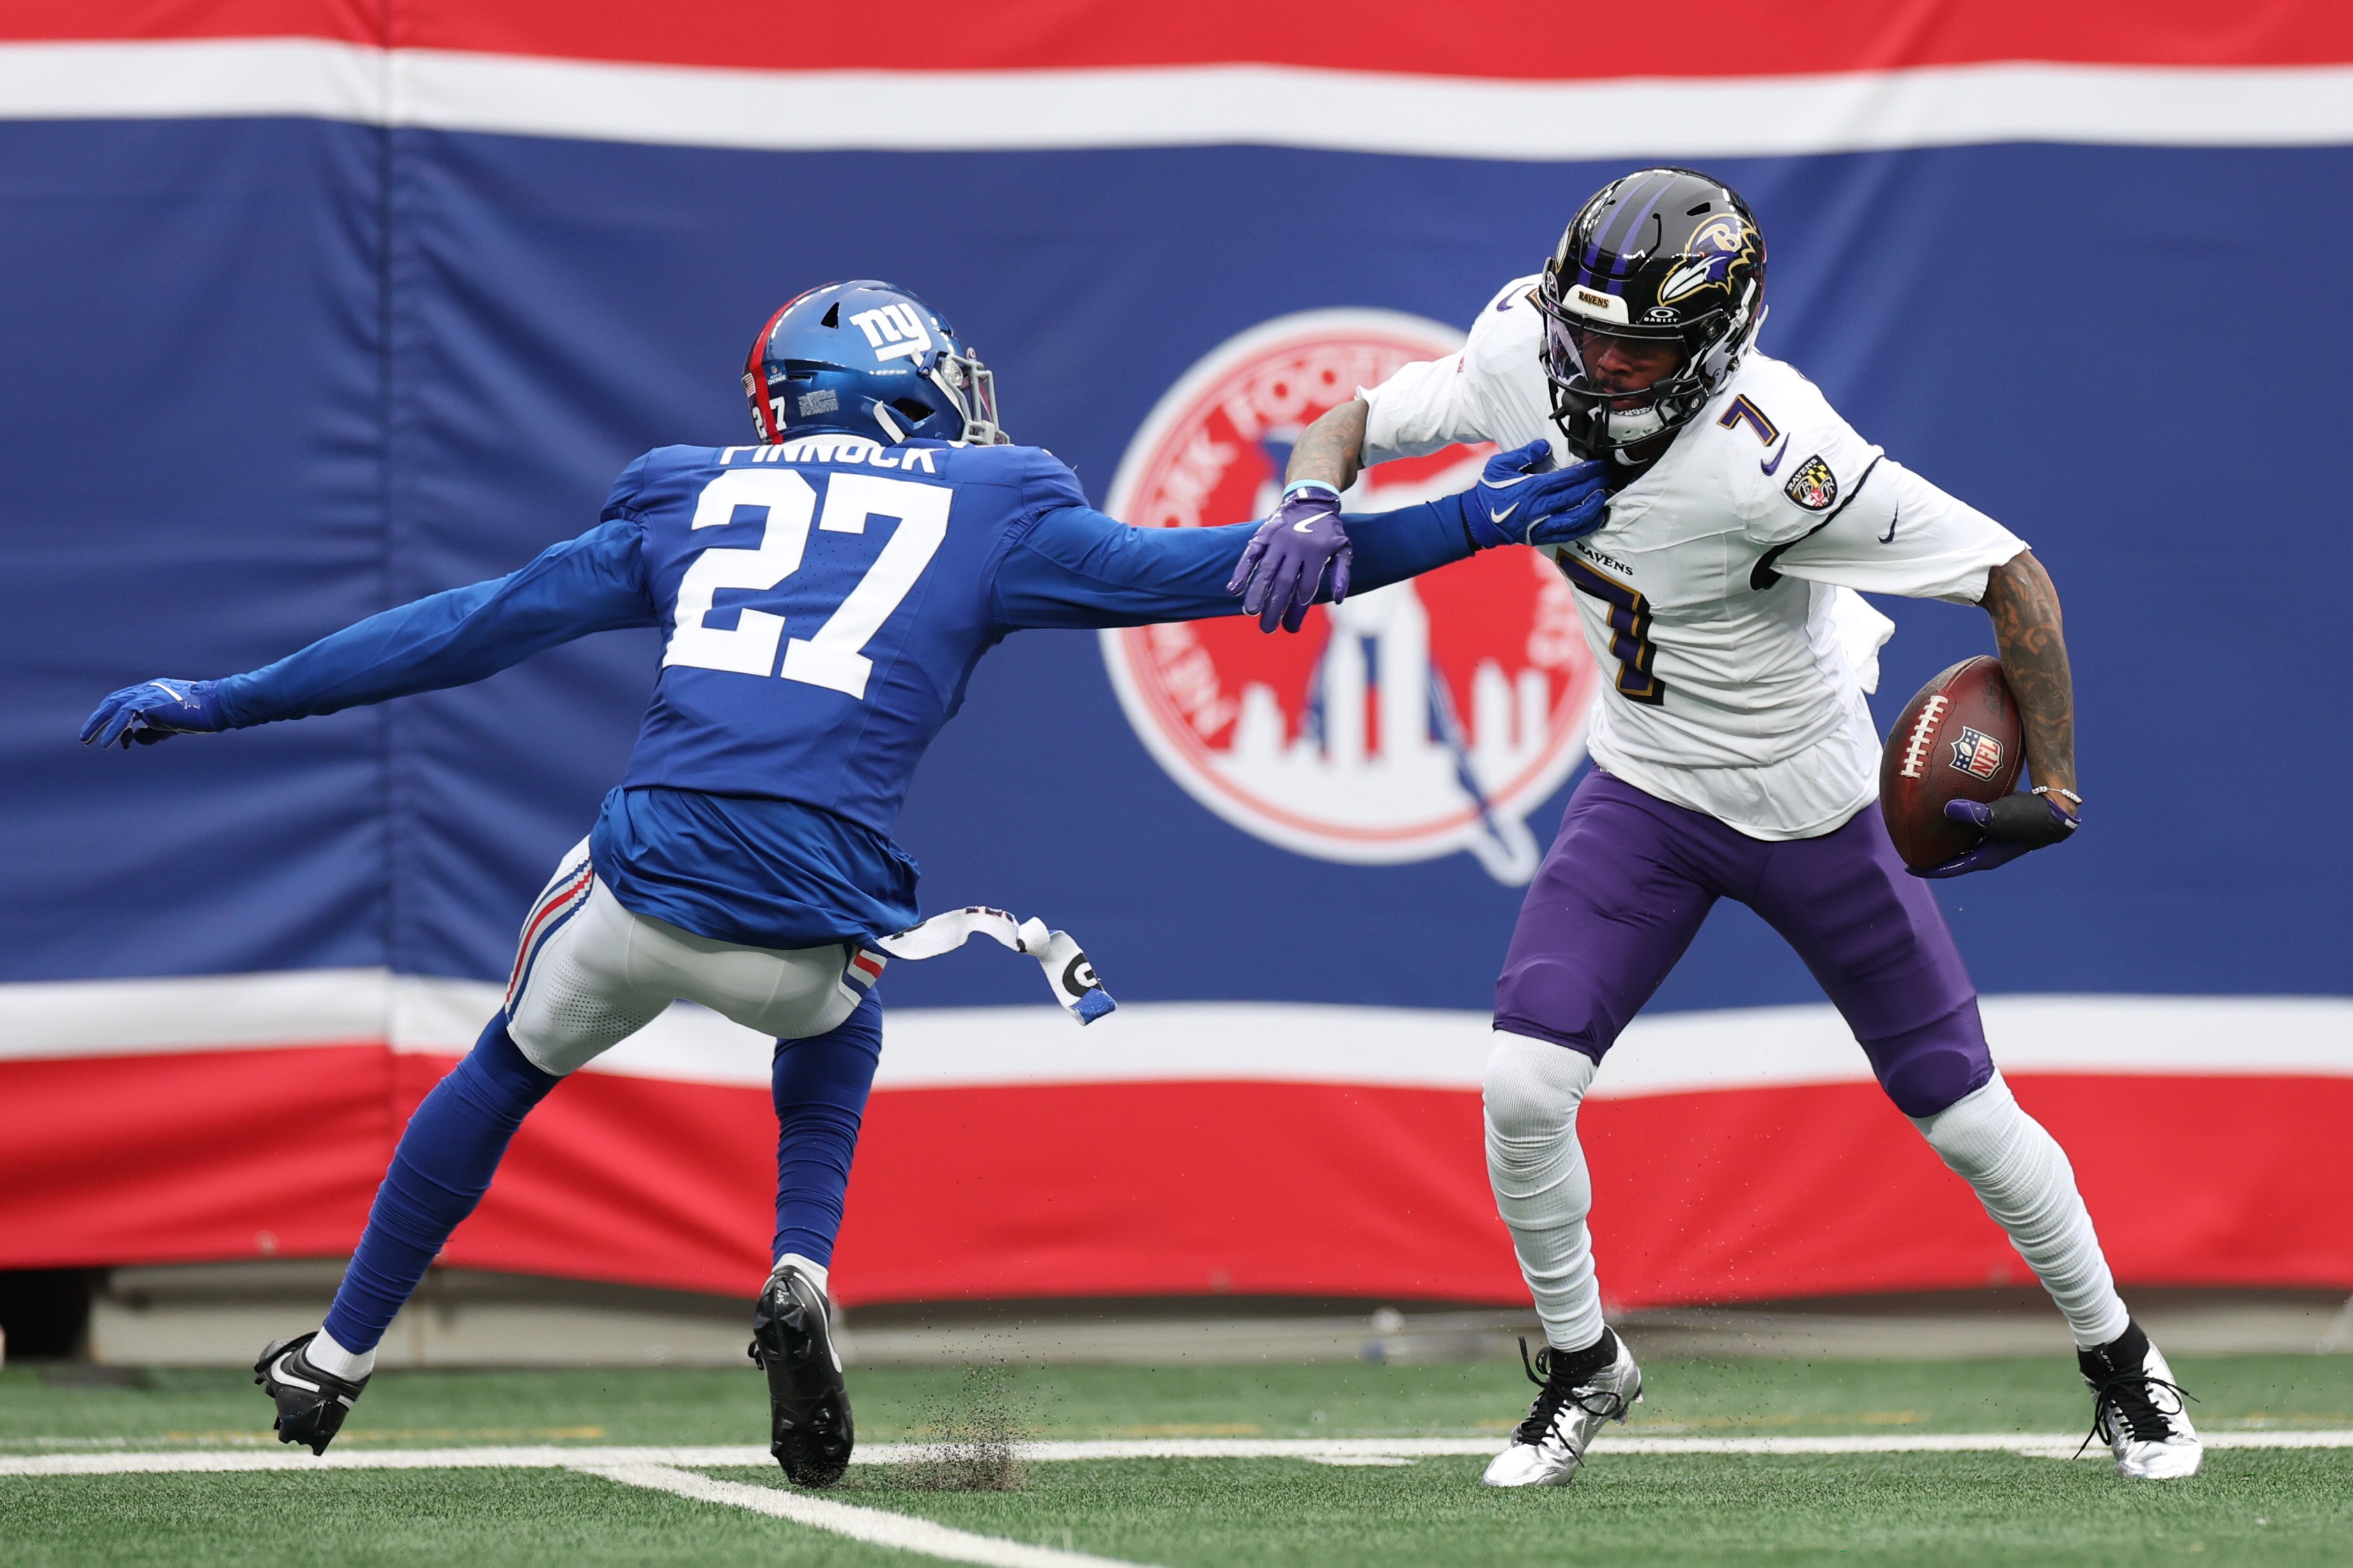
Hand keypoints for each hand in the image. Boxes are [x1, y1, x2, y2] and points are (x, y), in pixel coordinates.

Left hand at [81, 678, 227, 747]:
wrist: (217, 706)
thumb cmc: (201, 715)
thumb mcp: (171, 725)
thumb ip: (153, 731)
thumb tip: (135, 739)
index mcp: (153, 692)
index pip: (124, 703)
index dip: (112, 721)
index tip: (114, 741)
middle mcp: (147, 689)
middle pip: (112, 702)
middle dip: (97, 721)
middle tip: (85, 738)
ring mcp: (147, 693)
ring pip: (113, 707)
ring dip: (97, 725)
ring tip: (87, 740)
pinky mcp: (149, 702)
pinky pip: (123, 715)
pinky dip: (113, 729)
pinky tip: (107, 743)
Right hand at [1227, 481, 1351, 633]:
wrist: (1312, 499)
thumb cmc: (1328, 531)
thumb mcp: (1343, 549)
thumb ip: (1341, 574)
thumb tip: (1337, 601)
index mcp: (1317, 554)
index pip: (1306, 589)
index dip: (1296, 611)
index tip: (1290, 628)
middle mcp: (1297, 547)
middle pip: (1284, 583)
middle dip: (1274, 608)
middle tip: (1266, 629)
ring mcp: (1279, 540)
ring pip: (1266, 570)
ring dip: (1256, 593)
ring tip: (1250, 613)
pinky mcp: (1264, 534)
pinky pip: (1251, 554)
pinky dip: (1241, 571)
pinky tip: (1234, 589)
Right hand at [1463, 441, 1608, 548]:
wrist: (1479, 520)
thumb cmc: (1490, 490)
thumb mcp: (1500, 465)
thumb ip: (1524, 453)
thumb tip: (1545, 445)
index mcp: (1532, 488)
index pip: (1567, 479)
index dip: (1587, 472)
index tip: (1600, 465)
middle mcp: (1539, 507)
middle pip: (1575, 496)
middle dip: (1595, 485)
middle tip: (1608, 476)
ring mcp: (1542, 524)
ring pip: (1576, 518)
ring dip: (1593, 508)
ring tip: (1604, 496)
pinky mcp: (1542, 536)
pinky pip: (1569, 534)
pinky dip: (1585, 526)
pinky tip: (1595, 517)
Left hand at [1911, 791, 2078, 878]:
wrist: (2057, 810)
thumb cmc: (2031, 816)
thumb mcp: (2004, 816)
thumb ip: (1977, 814)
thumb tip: (1948, 808)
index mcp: (1985, 857)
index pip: (1950, 868)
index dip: (1928, 869)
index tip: (1907, 866)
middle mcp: (1985, 851)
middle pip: (1951, 856)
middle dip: (1930, 852)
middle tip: (1907, 843)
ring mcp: (1990, 839)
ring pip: (1959, 842)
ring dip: (1941, 837)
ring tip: (1920, 826)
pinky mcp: (1994, 826)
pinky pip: (1968, 826)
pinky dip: (1955, 820)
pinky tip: (1943, 805)